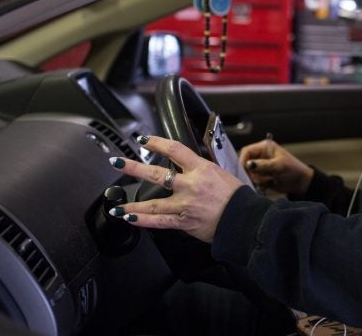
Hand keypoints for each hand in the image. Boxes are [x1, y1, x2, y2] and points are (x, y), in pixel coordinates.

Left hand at [107, 135, 243, 242]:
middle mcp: (191, 185)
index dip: (156, 143)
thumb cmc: (235, 196)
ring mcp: (186, 204)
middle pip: (157, 174)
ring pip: (153, 203)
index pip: (175, 150)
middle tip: (117, 163)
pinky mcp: (184, 222)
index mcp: (201, 169)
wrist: (244, 219)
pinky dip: (143, 220)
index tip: (143, 139)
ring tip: (116, 205)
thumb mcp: (219, 173)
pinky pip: (159, 222)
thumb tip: (185, 165)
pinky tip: (130, 218)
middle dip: (134, 167)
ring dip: (132, 204)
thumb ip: (200, 169)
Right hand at [239, 137, 312, 196]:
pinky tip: (269, 184)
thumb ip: (263, 165)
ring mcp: (259, 167)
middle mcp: (260, 156)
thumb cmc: (293, 169)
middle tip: (262, 178)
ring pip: (249, 174)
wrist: (300, 183)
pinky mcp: (261, 177)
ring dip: (258, 179)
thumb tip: (249, 164)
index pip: (247, 151)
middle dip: (252, 173)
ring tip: (271, 180)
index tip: (246, 170)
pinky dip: (259, 184)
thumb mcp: (279, 166)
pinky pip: (253, 181)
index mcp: (264, 147)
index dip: (244, 160)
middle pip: (245, 164)